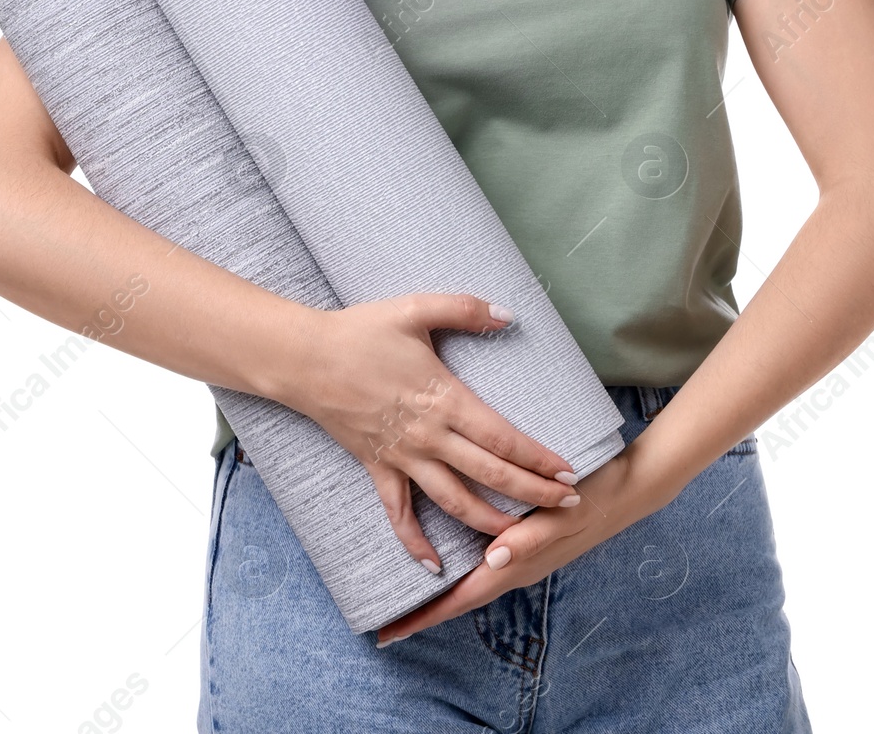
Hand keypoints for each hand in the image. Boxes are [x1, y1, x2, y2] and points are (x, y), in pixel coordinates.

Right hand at [285, 293, 583, 572]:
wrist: (305, 360)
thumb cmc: (361, 331)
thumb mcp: (415, 308)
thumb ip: (464, 309)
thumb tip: (507, 315)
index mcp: (445, 399)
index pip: (504, 439)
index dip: (539, 459)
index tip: (569, 473)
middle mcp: (430, 437)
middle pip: (490, 475)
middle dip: (532, 494)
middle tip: (567, 506)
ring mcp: (403, 457)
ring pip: (454, 501)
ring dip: (489, 522)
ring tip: (518, 538)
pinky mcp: (377, 468)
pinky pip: (398, 513)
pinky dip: (415, 542)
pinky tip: (434, 565)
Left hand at [373, 444, 651, 646]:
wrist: (629, 488)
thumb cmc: (594, 497)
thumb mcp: (564, 514)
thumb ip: (531, 537)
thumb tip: (494, 559)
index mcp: (518, 563)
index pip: (463, 597)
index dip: (426, 616)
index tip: (390, 633)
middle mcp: (515, 565)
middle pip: (461, 597)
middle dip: (425, 612)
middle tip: (386, 625)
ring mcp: (521, 554)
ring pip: (471, 582)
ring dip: (441, 594)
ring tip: (409, 598)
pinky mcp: (525, 539)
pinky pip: (485, 563)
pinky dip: (461, 570)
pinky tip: (451, 556)